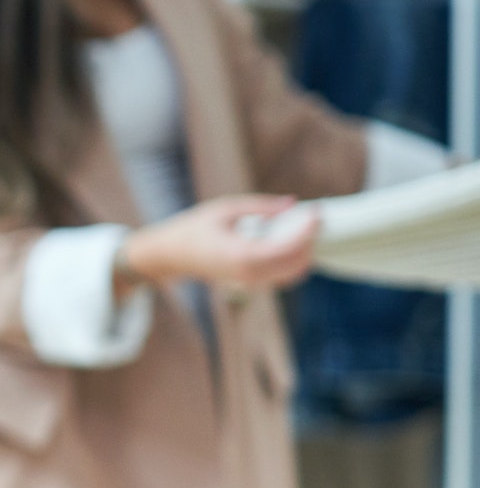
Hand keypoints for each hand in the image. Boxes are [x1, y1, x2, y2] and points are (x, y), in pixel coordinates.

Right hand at [120, 194, 318, 291]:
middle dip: (311, 239)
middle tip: (313, 216)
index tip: (316, 210)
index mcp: (243, 255)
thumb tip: (292, 204)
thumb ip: (260, 206)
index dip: (309, 228)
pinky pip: (284, 275)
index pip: (291, 246)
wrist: (172, 255)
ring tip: (302, 227)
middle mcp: (251, 274)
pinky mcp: (251, 284)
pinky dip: (294, 259)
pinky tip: (289, 240)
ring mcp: (252, 282)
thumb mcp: (225, 209)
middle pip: (299, 262)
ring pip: (295, 272)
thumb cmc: (194, 228)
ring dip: (305, 251)